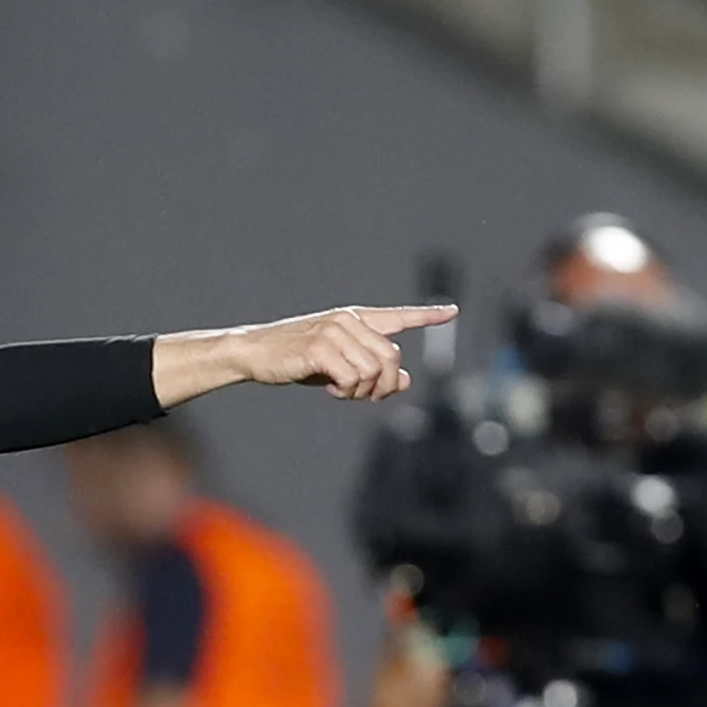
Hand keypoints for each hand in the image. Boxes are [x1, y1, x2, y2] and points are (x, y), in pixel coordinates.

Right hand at [150, 305, 455, 408]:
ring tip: (343, 391)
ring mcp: (335, 331)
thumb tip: (406, 382)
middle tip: (367, 396)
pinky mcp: (320, 347)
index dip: (426, 316)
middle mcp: (348, 320)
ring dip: (362, 391)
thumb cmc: (296, 360)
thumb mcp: (338, 366)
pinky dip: (347, 392)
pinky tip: (331, 390)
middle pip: (392, 358)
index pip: (397, 316)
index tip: (452, 311)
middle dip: (385, 385)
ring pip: (375, 371)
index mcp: (354, 319)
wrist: (254, 353)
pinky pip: (353, 378)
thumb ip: (371, 370)